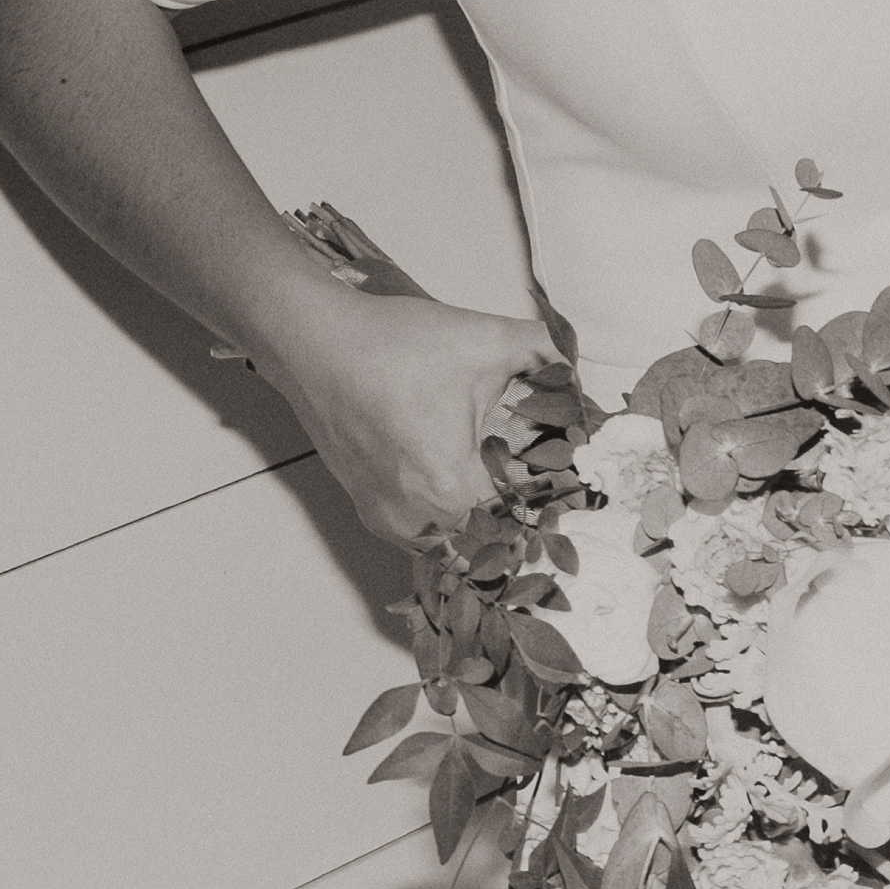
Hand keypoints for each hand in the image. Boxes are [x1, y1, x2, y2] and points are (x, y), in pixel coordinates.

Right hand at [249, 279, 557, 545]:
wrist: (311, 341)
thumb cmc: (390, 345)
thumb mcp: (483, 339)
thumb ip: (546, 350)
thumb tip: (578, 363)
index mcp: (451, 487)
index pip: (525, 523)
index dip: (552, 508)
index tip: (571, 493)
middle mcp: (418, 518)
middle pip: (494, 542)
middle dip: (524, 523)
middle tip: (546, 496)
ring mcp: (390, 521)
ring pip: (459, 548)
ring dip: (487, 531)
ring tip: (511, 500)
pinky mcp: (371, 512)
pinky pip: (426, 540)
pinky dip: (452, 529)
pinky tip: (471, 500)